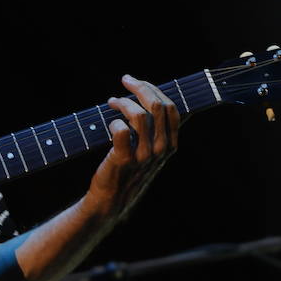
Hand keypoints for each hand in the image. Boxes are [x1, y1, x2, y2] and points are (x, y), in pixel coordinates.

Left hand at [85, 74, 180, 216]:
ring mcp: (143, 155)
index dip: (154, 89)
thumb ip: (157, 129)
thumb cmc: (129, 170)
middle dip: (139, 87)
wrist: (112, 199)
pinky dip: (113, 121)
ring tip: (112, 102)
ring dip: (123, 102)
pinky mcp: (124, 159)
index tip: (137, 82)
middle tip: (125, 81)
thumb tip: (155, 98)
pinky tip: (109, 122)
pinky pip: (120, 130)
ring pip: (138, 114)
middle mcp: (161, 149)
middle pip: (156, 106)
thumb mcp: (151, 151)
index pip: (171, 107)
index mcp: (171, 144)